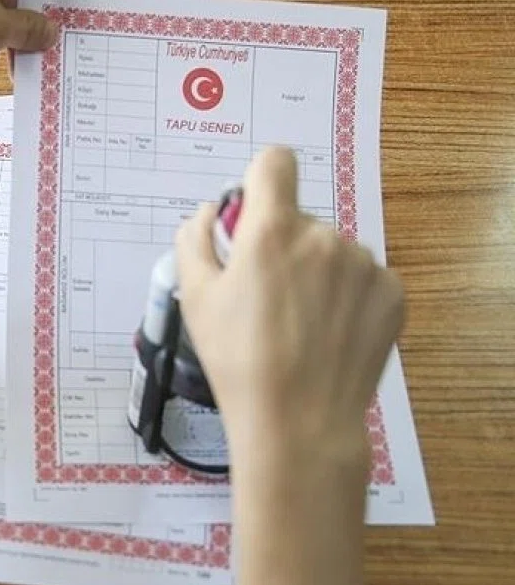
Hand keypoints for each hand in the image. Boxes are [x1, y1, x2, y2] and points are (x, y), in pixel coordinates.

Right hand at [177, 147, 400, 584]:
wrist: (299, 422)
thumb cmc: (236, 360)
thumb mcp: (194, 298)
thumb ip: (194, 241)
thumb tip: (207, 213)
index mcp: (271, 229)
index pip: (274, 162)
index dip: (260, 180)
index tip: (252, 211)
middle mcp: (323, 235)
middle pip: (300, 218)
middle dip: (282, 244)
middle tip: (265, 297)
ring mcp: (364, 263)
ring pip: (332, 250)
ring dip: (316, 272)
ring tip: (299, 324)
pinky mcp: (392, 292)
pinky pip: (363, 278)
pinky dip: (346, 297)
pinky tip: (329, 334)